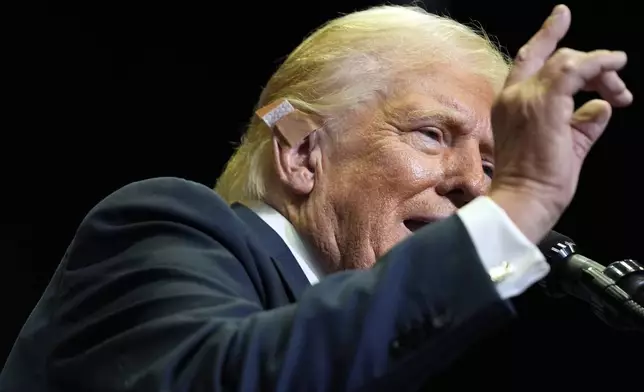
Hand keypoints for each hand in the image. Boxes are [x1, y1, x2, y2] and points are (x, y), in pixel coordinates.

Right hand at [489, 4, 631, 242]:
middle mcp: (513, 96)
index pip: (527, 60)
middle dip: (591, 65)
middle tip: (615, 88)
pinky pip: (577, 69)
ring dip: (601, 70)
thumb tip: (602, 107)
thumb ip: (583, 123)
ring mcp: (526, 97)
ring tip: (619, 90)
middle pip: (555, 58)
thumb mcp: (564, 146)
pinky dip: (601, 65)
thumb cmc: (537, 182)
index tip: (561, 17)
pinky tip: (616, 67)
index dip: (546, 36)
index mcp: (509, 105)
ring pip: (569, 61)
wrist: (524, 199)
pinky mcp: (546, 102)